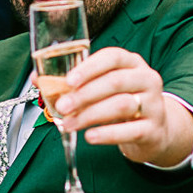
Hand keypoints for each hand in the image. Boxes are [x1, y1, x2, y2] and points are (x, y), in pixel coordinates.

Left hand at [52, 46, 192, 167]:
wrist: (155, 131)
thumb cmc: (122, 103)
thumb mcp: (102, 89)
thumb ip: (72, 84)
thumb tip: (38, 79)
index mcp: (132, 64)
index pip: (113, 56)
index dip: (90, 67)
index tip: (68, 80)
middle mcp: (146, 80)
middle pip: (115, 81)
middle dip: (84, 94)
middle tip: (62, 106)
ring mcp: (153, 104)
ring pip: (121, 105)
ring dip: (90, 115)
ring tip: (69, 124)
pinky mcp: (154, 129)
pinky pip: (130, 130)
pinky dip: (107, 134)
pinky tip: (90, 136)